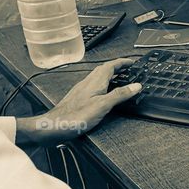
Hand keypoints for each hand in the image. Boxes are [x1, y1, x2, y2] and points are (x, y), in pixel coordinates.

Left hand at [16, 59, 141, 145]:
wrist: (53, 126)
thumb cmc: (75, 117)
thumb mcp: (103, 105)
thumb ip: (120, 94)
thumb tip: (135, 86)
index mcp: (95, 82)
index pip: (111, 66)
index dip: (122, 62)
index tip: (132, 62)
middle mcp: (87, 83)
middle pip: (103, 69)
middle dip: (117, 67)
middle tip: (127, 69)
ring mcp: (81, 90)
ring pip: (97, 77)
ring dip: (109, 75)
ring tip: (119, 79)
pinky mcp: (78, 98)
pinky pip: (93, 85)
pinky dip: (102, 84)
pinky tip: (103, 92)